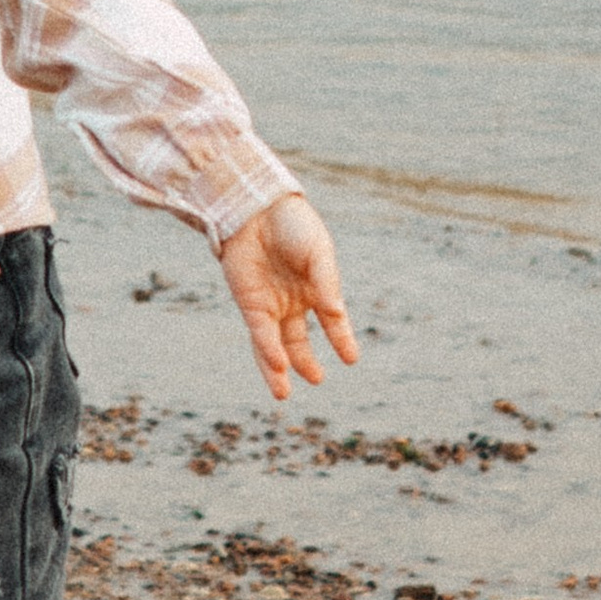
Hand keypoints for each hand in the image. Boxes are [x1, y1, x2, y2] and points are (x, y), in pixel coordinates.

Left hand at [218, 192, 358, 401]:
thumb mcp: (318, 253)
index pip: (332, 321)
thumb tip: (337, 316)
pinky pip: (259, 333)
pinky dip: (268, 351)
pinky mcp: (249, 303)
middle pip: (298, 340)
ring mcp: (269, 304)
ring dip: (278, 369)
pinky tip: (278, 366)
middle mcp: (292, 300)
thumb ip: (327, 285)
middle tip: (317, 379)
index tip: (351, 359)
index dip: (342, 339)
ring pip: (274, 345)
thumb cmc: (292, 225)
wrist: (255, 205)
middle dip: (305, 362)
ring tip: (283, 394)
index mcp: (316, 287)